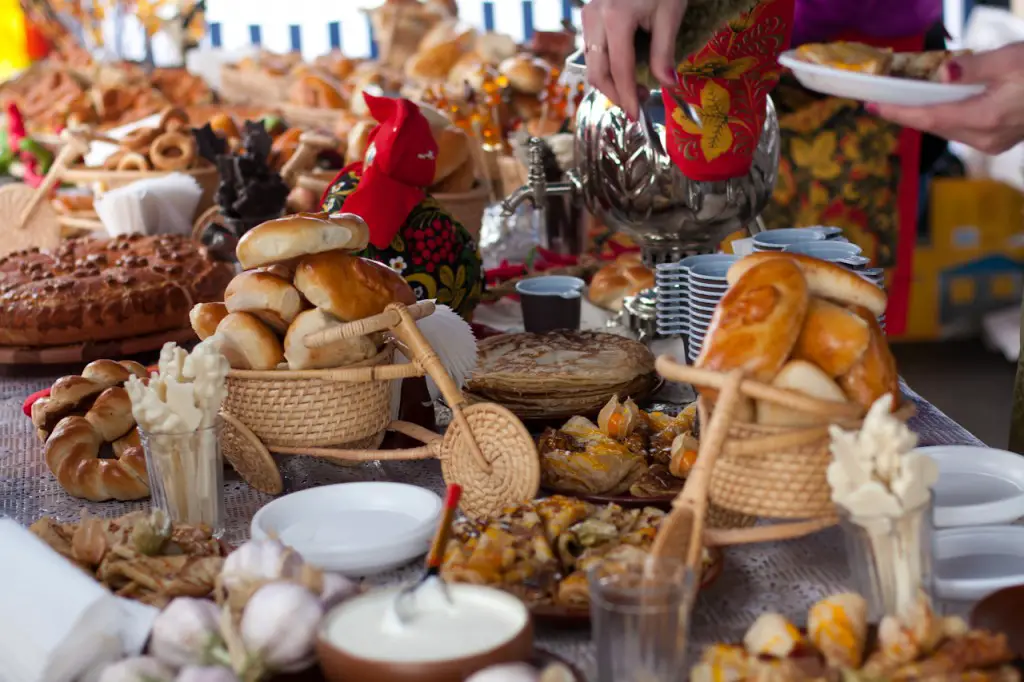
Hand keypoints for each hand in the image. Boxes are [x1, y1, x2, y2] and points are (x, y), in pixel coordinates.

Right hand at [581, 0, 687, 119]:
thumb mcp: (670, 15)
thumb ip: (664, 53)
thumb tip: (668, 86)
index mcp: (615, 18)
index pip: (619, 70)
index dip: (627, 97)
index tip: (637, 116)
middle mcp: (594, 19)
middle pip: (597, 72)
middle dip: (616, 94)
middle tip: (639, 104)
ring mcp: (588, 16)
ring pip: (592, 63)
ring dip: (611, 82)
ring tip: (636, 88)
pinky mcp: (589, 16)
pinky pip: (593, 51)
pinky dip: (607, 67)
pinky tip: (626, 71)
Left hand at [868, 43, 1023, 154]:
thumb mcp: (1010, 60)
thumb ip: (973, 68)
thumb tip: (942, 75)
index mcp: (985, 119)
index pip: (928, 118)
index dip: (898, 113)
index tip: (873, 106)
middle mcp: (986, 138)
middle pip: (935, 126)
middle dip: (907, 113)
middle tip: (882, 100)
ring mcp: (994, 142)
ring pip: (948, 129)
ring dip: (927, 114)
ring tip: (904, 100)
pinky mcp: (1001, 140)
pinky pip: (963, 128)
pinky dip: (947, 115)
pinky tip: (939, 102)